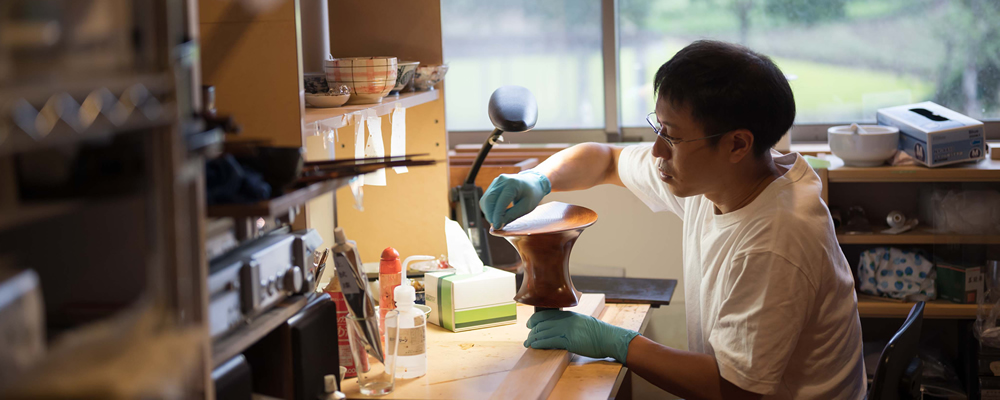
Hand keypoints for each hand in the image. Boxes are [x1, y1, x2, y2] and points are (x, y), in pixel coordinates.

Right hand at [479, 170, 550, 228]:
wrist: (533, 182)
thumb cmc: (532, 195)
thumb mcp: (526, 207)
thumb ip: (511, 215)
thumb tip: (498, 225)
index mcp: (513, 184)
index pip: (501, 201)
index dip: (497, 215)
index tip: (496, 227)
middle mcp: (502, 180)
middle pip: (489, 200)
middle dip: (490, 215)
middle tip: (495, 226)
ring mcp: (496, 181)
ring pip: (485, 200)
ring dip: (488, 213)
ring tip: (496, 221)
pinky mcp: (493, 185)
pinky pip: (486, 198)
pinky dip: (489, 208)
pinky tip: (495, 215)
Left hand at [524, 309, 639, 363]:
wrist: (610, 338)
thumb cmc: (599, 333)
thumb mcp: (583, 322)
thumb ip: (571, 322)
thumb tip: (561, 326)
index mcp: (570, 315)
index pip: (547, 314)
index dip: (535, 319)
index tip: (530, 325)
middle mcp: (567, 320)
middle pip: (543, 323)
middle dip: (532, 331)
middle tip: (527, 338)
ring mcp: (568, 330)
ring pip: (544, 332)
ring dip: (533, 338)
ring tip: (528, 344)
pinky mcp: (570, 341)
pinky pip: (550, 341)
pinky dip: (540, 343)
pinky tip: (534, 346)